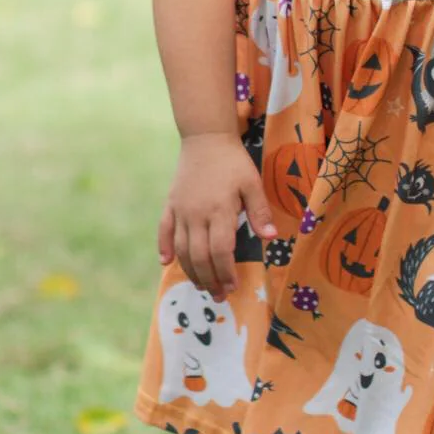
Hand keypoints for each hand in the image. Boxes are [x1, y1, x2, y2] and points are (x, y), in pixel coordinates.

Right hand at [157, 131, 277, 301]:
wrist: (206, 138)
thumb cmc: (233, 162)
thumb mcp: (252, 183)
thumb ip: (259, 211)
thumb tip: (270, 237)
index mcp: (219, 210)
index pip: (221, 250)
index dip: (226, 272)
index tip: (234, 286)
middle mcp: (196, 214)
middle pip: (200, 256)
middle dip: (210, 280)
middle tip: (219, 295)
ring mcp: (181, 210)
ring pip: (181, 249)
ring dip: (191, 271)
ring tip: (202, 286)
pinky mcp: (170, 204)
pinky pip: (164, 230)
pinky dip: (164, 247)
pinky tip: (166, 263)